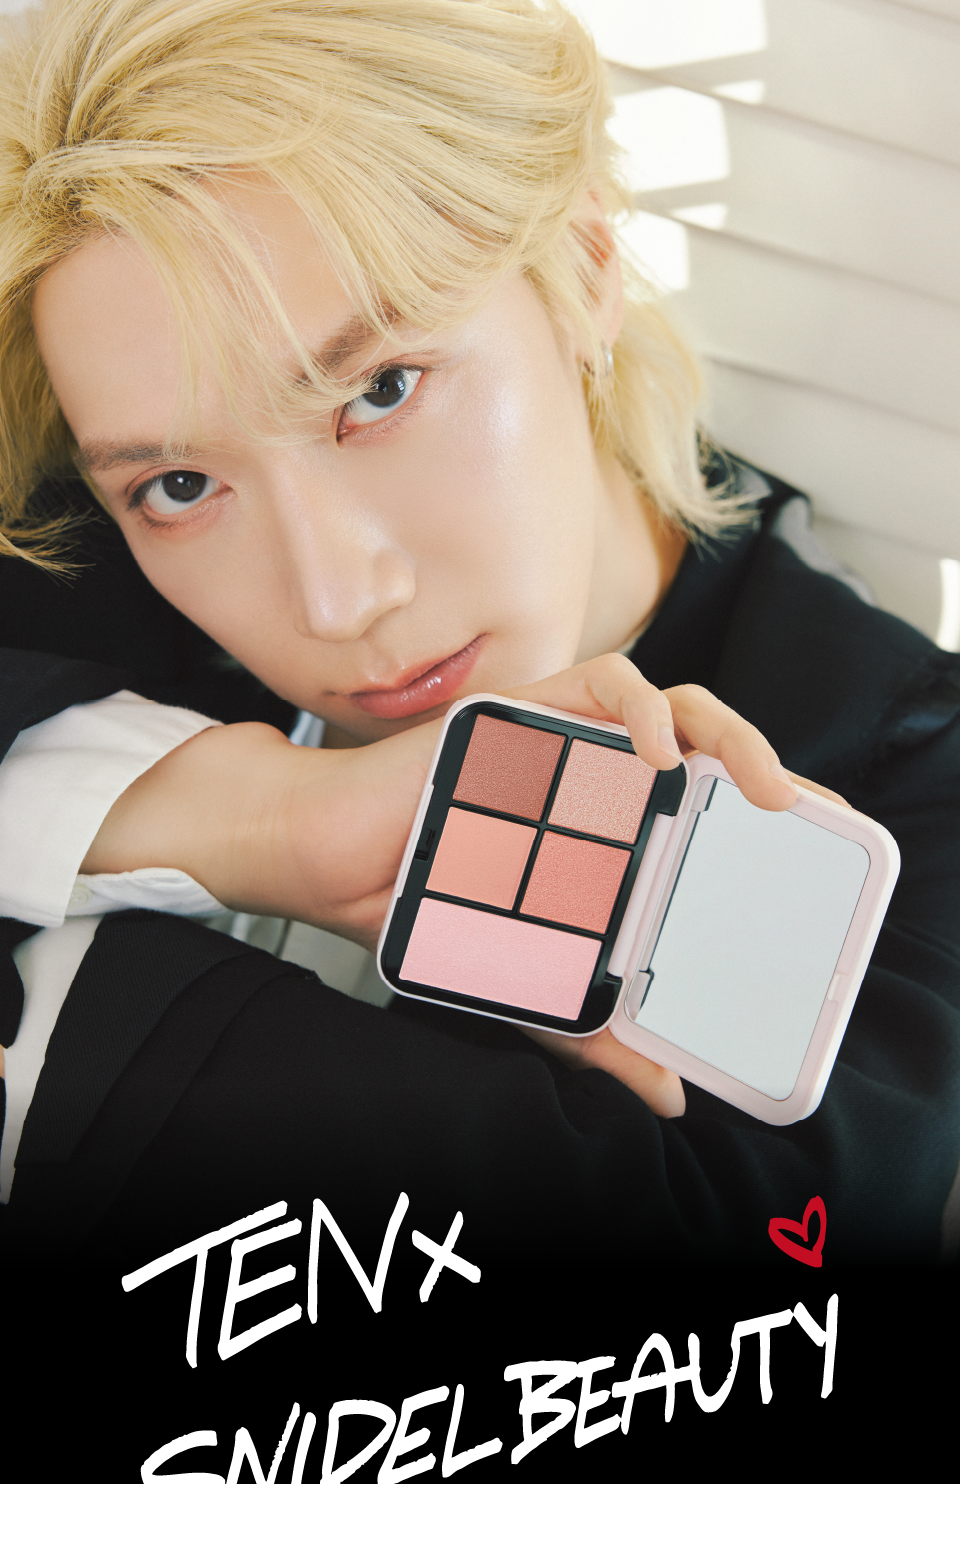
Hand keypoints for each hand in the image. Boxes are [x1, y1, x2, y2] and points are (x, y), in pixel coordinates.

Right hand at [81, 654, 846, 1119]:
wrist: (334, 867)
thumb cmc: (425, 909)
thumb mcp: (534, 984)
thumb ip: (596, 1033)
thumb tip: (668, 1096)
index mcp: (603, 824)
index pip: (705, 799)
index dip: (763, 808)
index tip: (810, 843)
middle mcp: (593, 773)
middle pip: (707, 743)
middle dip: (767, 768)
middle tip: (802, 818)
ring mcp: (564, 736)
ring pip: (675, 697)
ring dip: (732, 732)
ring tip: (762, 791)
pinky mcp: (528, 709)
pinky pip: (606, 678)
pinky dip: (647, 709)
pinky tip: (661, 759)